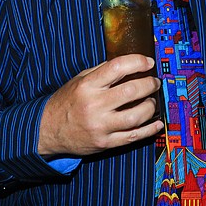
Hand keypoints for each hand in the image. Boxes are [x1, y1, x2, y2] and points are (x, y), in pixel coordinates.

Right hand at [38, 54, 163, 156]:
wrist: (47, 130)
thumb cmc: (66, 102)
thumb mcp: (79, 80)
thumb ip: (102, 71)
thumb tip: (131, 64)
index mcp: (87, 86)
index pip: (117, 68)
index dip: (137, 62)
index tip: (148, 63)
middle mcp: (94, 105)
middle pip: (131, 92)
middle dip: (149, 84)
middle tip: (154, 82)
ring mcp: (100, 126)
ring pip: (136, 116)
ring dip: (151, 106)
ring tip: (152, 101)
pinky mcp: (105, 143)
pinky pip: (133, 137)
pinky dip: (149, 130)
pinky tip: (158, 123)